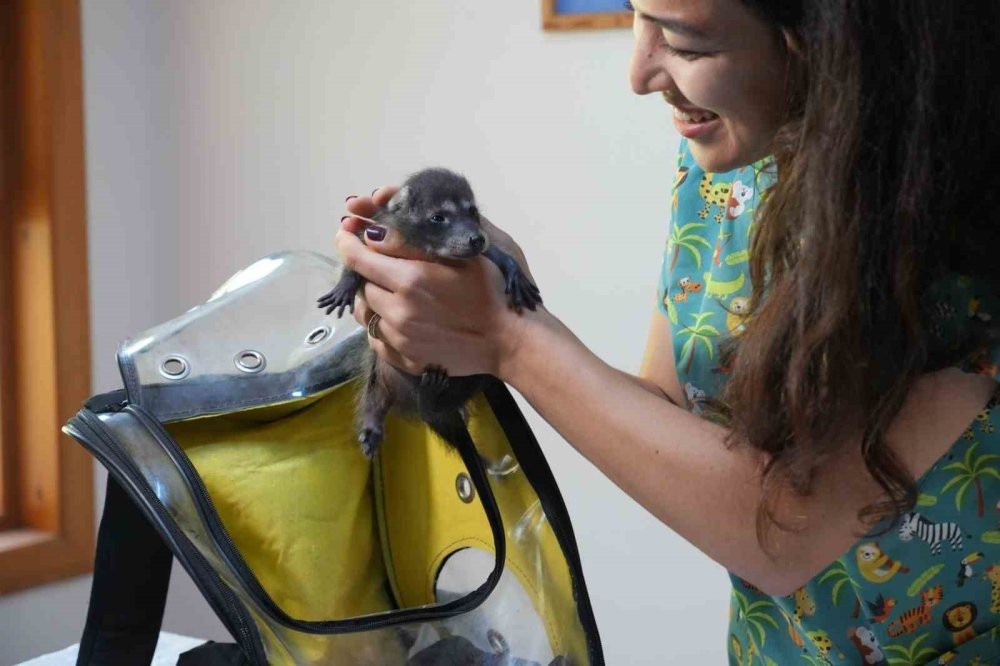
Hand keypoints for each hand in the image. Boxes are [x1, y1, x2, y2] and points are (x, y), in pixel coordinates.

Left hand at [335, 187, 536, 377]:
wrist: (510, 338)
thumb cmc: (491, 288)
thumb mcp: (457, 254)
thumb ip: (410, 243)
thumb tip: (369, 234)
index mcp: (410, 278)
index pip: (357, 257)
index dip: (347, 241)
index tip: (347, 233)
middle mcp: (398, 310)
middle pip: (361, 285)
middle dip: (368, 272)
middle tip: (385, 266)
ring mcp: (401, 339)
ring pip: (366, 314)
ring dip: (373, 301)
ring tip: (392, 294)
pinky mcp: (406, 360)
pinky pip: (376, 341)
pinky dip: (381, 328)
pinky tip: (401, 320)